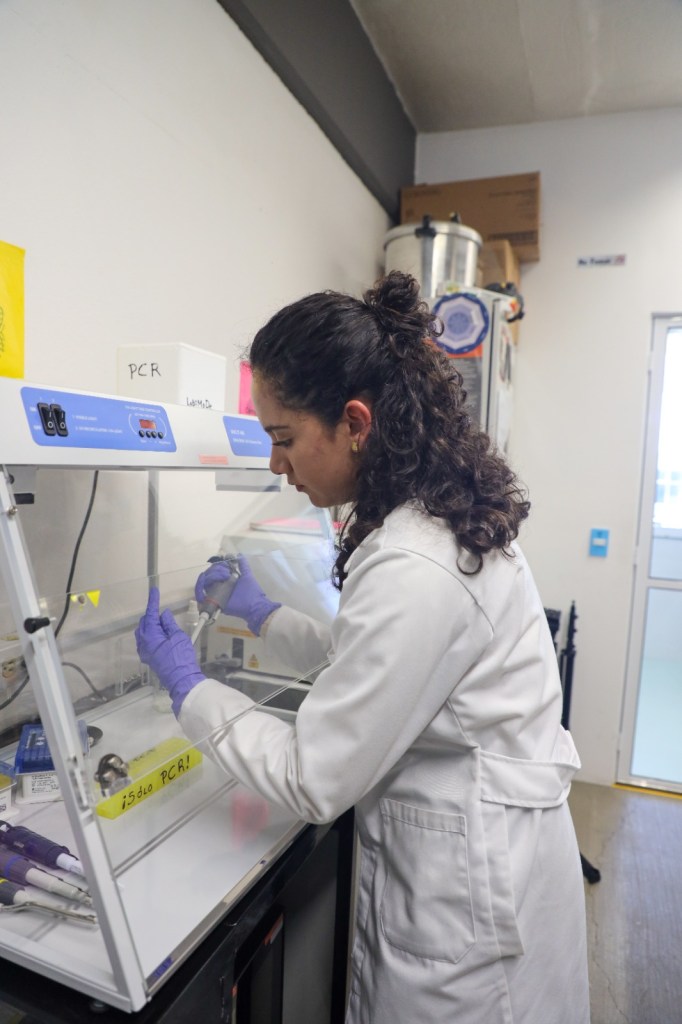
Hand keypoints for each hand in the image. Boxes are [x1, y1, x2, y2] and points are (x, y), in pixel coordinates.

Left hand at [135, 588, 205, 714]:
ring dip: (151, 625)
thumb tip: (163, 615)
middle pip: (144, 623)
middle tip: (166, 615)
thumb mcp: (178, 637)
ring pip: (143, 632)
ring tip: (165, 625)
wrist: (182, 679)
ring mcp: (144, 651)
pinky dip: (151, 634)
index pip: (150, 614)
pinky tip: (162, 636)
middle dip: (153, 616)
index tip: (154, 591)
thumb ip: (169, 624)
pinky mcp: (148, 657)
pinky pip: (145, 641)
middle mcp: (143, 643)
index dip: (153, 601)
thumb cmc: (181, 658)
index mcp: (150, 636)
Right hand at [194, 555, 280, 635]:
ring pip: (205, 581)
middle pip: (209, 573)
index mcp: (226, 579)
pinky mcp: (214, 600)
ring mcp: (216, 592)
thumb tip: (239, 554)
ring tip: (224, 577)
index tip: (225, 562)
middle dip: (216, 570)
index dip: (218, 564)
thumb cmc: (251, 591)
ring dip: (212, 575)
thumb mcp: (247, 575)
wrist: (254, 605)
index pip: (216, 568)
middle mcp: (219, 585)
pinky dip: (199, 587)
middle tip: (227, 573)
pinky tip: (206, 582)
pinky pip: (201, 594)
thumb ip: (243, 565)